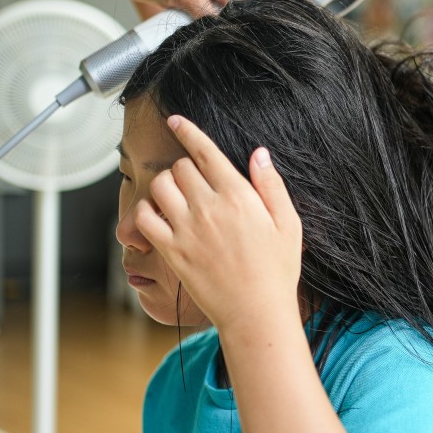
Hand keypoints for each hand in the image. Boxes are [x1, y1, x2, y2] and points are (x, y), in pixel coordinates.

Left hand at [134, 116, 303, 330]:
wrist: (257, 312)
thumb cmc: (277, 270)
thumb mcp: (288, 223)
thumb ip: (271, 185)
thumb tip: (259, 154)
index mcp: (239, 196)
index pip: (205, 151)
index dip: (188, 130)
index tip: (175, 121)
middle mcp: (209, 208)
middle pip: (180, 167)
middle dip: (184, 168)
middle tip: (193, 182)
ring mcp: (187, 230)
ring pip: (159, 186)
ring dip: (164, 185)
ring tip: (175, 197)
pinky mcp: (172, 251)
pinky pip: (144, 218)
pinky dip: (145, 211)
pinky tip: (159, 216)